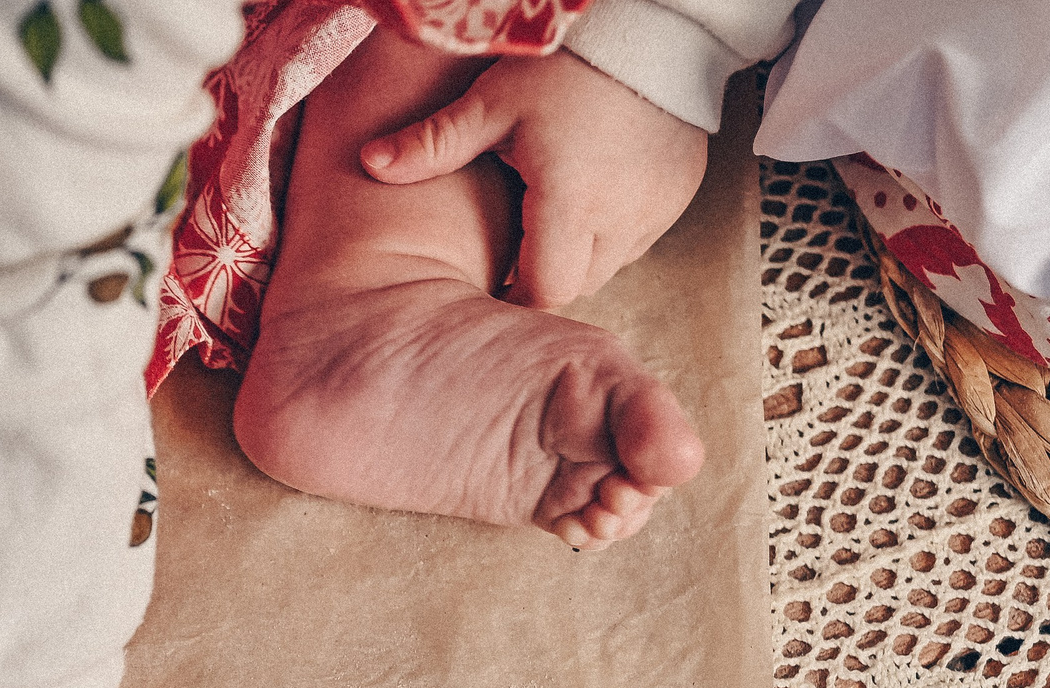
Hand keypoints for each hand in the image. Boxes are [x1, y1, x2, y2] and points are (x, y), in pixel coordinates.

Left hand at [358, 49, 706, 309]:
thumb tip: (371, 163)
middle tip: (512, 248)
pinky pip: (638, 234)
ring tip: (548, 214)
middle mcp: (621, 219)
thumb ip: (434, 142)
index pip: (544, 291)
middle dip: (542, 274)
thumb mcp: (494, 101)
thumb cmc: (569, 65)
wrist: (657, 29)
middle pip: (575, 283)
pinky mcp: (678, 195)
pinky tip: (591, 190)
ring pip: (609, 263)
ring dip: (577, 252)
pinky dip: (611, 227)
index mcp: (571, 204)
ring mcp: (657, 209)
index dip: (512, 297)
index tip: (488, 287)